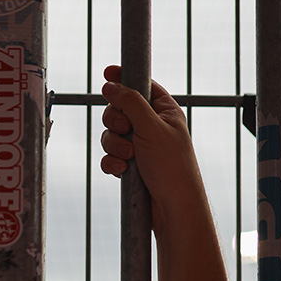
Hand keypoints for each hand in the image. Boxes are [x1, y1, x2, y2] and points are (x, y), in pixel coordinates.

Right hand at [100, 65, 205, 235]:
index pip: (141, 85)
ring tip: (130, 158)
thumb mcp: (151, 127)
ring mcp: (140, 146)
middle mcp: (151, 126)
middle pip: (118, 109)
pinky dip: (112, 163)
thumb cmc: (172, 167)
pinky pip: (109, 156)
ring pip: (110, 134)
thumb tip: (110, 84)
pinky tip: (122, 171)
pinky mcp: (130, 166)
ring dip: (114, 146)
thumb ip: (130, 102)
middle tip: (126, 130)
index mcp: (164, 110)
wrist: (173, 207)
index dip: (123, 78)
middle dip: (116, 122)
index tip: (107, 73)